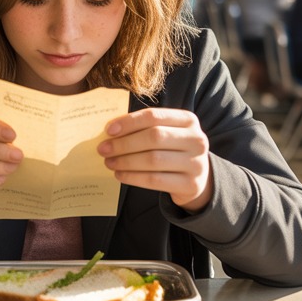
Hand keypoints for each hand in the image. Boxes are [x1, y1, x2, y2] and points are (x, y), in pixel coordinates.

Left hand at [98, 108, 213, 212]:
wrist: (197, 178)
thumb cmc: (173, 150)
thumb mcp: (167, 133)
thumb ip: (144, 129)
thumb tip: (110, 131)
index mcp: (188, 120)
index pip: (154, 116)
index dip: (129, 122)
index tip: (108, 130)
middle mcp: (196, 139)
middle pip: (154, 137)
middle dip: (124, 143)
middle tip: (103, 149)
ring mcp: (196, 163)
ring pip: (153, 160)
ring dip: (126, 161)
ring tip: (109, 162)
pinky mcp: (190, 184)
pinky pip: (155, 180)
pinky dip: (133, 177)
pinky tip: (120, 175)